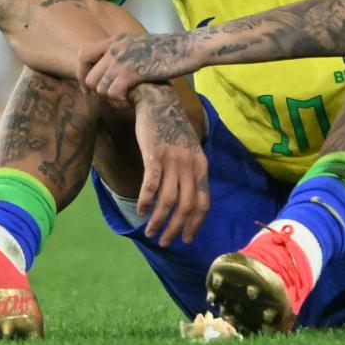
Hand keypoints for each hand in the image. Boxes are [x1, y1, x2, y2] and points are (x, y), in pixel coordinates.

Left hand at [79, 31, 197, 101]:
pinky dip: (119, 100)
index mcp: (116, 39)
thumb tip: (112, 67)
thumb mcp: (140, 44)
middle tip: (108, 97)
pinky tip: (131, 97)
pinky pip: (112, 93)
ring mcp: (122, 59)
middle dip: (97, 91)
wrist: (188, 48)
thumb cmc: (169, 50)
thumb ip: (125, 51)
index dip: (82, 74)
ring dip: (110, 96)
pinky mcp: (132, 72)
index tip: (88, 88)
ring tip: (125, 96)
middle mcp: (115, 47)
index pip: (83, 55)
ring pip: (100, 88)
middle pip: (89, 77)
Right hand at [131, 85, 208, 246]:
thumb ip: (191, 174)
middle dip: (176, 229)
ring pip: (168, 200)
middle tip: (164, 242)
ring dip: (158, 220)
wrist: (159, 103)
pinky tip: (140, 210)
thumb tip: (188, 203)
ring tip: (149, 231)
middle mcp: (190, 165)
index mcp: (202, 167)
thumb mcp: (190, 152)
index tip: (186, 239)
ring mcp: (173, 160)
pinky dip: (145, 201)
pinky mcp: (155, 155)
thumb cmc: (173, 131)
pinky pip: (151, 185)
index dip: (195, 224)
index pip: (204, 203)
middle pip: (186, 206)